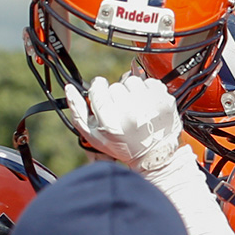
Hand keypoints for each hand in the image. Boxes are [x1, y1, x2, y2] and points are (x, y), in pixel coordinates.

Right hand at [64, 76, 184, 172]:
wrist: (155, 154)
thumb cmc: (122, 145)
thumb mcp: (94, 135)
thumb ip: (78, 111)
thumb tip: (70, 89)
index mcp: (111, 122)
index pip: (98, 88)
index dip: (99, 89)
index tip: (102, 94)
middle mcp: (131, 113)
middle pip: (115, 86)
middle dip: (116, 95)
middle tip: (122, 110)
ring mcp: (150, 106)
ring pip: (132, 81)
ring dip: (132, 91)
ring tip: (135, 107)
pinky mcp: (165, 101)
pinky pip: (149, 81)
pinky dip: (147, 90)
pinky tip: (147, 105)